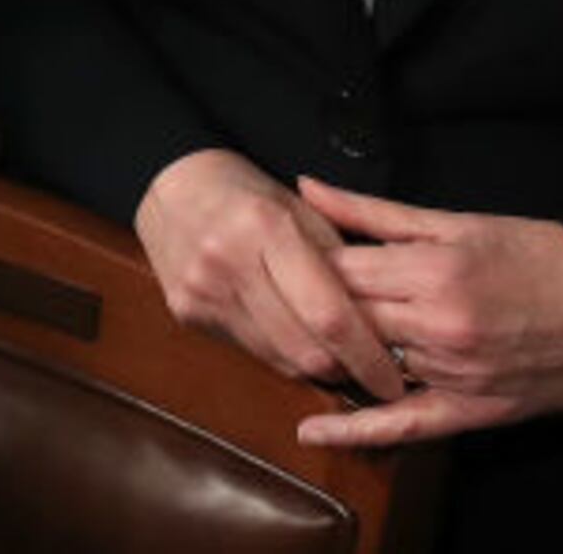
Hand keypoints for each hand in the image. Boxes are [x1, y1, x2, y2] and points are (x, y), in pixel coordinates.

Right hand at [133, 148, 405, 401]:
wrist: (170, 184)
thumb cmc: (247, 194)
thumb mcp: (301, 210)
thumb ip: (341, 264)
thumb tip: (382, 327)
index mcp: (266, 226)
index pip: (329, 313)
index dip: (367, 355)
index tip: (393, 378)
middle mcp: (229, 261)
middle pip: (304, 348)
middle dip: (345, 368)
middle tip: (368, 369)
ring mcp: (202, 291)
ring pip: (279, 359)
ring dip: (314, 365)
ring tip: (334, 353)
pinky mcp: (186, 312)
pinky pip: (251, 352)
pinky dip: (281, 353)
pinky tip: (293, 337)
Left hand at [291, 178, 562, 448]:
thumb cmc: (541, 256)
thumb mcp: (457, 222)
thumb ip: (374, 212)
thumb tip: (307, 189)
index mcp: (431, 273)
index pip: (338, 273)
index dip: (308, 265)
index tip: (288, 258)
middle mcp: (439, 328)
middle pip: (347, 320)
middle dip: (316, 308)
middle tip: (290, 297)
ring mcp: (456, 374)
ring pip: (371, 365)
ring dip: (340, 353)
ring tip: (303, 339)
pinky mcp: (476, 411)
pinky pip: (408, 426)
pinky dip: (358, 430)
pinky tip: (313, 432)